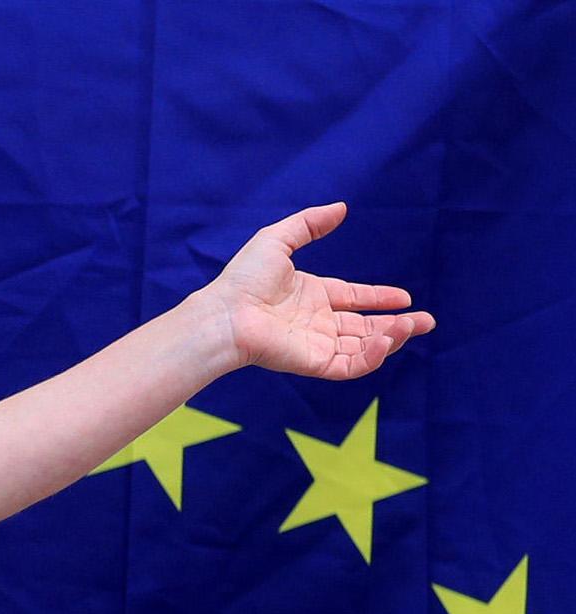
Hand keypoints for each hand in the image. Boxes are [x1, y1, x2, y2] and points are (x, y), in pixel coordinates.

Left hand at [199, 202, 434, 379]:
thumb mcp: (278, 239)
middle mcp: (317, 322)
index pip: (353, 298)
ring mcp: (316, 344)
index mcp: (311, 296)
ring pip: (363, 348)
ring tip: (414, 326)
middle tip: (427, 322)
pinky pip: (350, 366)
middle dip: (398, 326)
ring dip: (391, 338)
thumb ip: (309, 223)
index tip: (405, 298)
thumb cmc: (244, 279)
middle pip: (365, 327)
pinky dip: (373, 357)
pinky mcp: (314, 363)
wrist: (227, 313)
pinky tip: (388, 339)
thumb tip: (340, 208)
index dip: (379, 299)